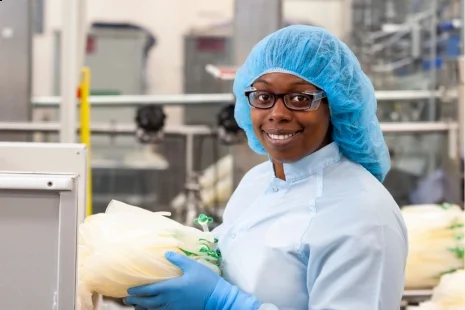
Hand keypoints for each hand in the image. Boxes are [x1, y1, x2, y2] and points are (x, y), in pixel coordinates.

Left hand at [124, 252, 261, 309]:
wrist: (218, 298)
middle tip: (127, 299)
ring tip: (136, 306)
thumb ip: (178, 260)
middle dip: (136, 300)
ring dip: (143, 307)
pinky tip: (152, 309)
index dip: (138, 290)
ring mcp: (174, 308)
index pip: (149, 290)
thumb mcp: (193, 266)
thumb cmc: (205, 281)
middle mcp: (169, 300)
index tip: (129, 290)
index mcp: (170, 288)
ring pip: (154, 309)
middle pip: (148, 302)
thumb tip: (166, 252)